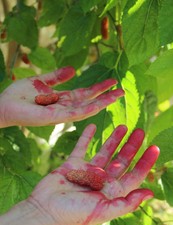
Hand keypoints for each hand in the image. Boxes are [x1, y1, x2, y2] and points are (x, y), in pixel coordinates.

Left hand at [0, 66, 123, 127]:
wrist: (4, 105)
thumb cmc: (19, 95)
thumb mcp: (41, 82)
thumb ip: (57, 76)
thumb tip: (74, 69)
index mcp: (62, 99)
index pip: (84, 94)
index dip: (98, 88)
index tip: (112, 81)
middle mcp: (64, 107)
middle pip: (89, 101)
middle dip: (106, 96)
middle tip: (122, 90)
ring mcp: (61, 114)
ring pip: (86, 108)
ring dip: (102, 102)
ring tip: (118, 95)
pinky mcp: (55, 117)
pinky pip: (75, 112)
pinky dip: (88, 108)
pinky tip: (100, 104)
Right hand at [29, 124, 158, 224]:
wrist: (46, 211)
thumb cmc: (74, 214)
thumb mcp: (104, 210)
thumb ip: (127, 203)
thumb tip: (150, 194)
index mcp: (112, 191)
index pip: (134, 175)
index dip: (145, 162)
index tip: (155, 148)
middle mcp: (102, 180)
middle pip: (121, 160)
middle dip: (131, 146)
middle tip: (140, 131)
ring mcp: (87, 171)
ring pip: (105, 151)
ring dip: (114, 139)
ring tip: (123, 126)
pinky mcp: (73, 164)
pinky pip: (82, 147)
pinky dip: (87, 137)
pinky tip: (92, 126)